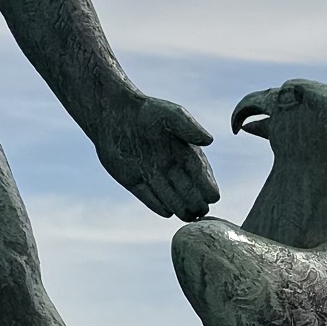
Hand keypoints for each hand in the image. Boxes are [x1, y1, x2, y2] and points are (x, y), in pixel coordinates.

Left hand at [95, 93, 218, 221]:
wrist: (113, 112)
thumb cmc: (146, 110)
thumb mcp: (171, 115)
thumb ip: (189, 127)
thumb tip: (209, 140)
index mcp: (183, 151)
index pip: (199, 172)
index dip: (207, 184)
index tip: (214, 196)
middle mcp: (170, 166)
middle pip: (187, 189)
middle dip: (195, 200)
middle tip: (201, 209)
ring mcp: (152, 174)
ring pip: (169, 196)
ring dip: (179, 206)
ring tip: (188, 215)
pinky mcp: (134, 180)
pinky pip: (148, 197)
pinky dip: (156, 204)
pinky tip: (167, 213)